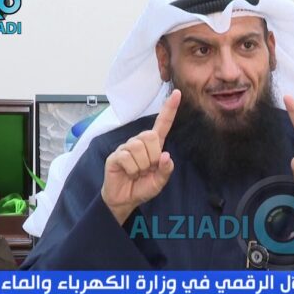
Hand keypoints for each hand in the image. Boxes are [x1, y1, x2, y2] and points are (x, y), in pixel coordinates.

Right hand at [102, 90, 180, 224]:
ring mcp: (126, 148)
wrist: (124, 199)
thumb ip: (165, 170)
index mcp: (153, 146)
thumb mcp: (159, 182)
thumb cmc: (142, 187)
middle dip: (152, 156)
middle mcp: (139, 142)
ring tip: (136, 172)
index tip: (177, 94)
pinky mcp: (115, 156)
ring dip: (141, 165)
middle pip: (150, 136)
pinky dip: (131, 170)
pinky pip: (127, 157)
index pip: (162, 124)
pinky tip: (128, 173)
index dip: (169, 110)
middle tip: (146, 169)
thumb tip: (166, 156)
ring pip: (139, 148)